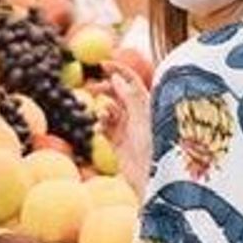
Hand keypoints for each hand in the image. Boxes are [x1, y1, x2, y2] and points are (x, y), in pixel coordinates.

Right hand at [99, 60, 151, 195]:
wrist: (147, 178)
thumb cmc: (150, 147)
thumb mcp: (140, 118)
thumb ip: (128, 97)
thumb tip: (115, 78)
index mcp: (146, 105)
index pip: (132, 80)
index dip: (118, 70)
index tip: (102, 64)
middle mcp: (137, 113)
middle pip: (118, 92)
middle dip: (105, 88)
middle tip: (92, 89)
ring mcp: (126, 126)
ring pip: (109, 108)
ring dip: (103, 109)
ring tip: (101, 116)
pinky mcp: (116, 140)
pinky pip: (103, 125)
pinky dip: (99, 124)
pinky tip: (97, 130)